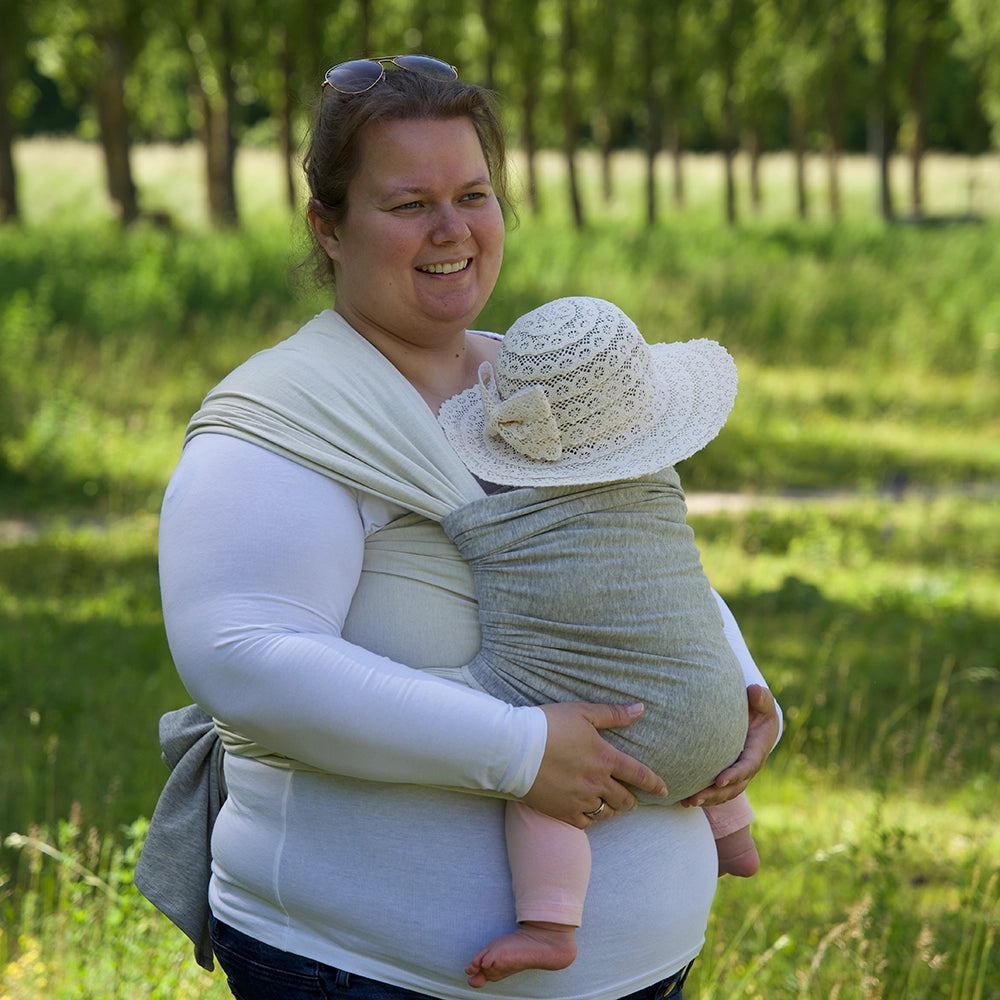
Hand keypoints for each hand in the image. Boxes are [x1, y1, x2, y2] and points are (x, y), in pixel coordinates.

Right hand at [522, 701, 667, 828]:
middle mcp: (597, 782)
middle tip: (631, 799)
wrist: (514, 749)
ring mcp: (580, 800)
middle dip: (631, 800)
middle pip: (625, 799)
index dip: (654, 783)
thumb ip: (613, 714)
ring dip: (611, 808)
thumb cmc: (548, 725)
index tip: (663, 789)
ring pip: (606, 812)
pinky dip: (590, 818)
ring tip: (609, 804)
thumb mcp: (582, 712)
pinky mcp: (562, 812)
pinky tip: (587, 811)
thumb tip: (640, 709)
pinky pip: (586, 822)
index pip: (639, 774)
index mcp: (605, 757)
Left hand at [682, 684, 778, 807]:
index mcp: (757, 751)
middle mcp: (748, 767)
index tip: (719, 780)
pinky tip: (684, 800)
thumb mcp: (763, 702)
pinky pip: (717, 791)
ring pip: (724, 793)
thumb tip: (754, 690)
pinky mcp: (727, 775)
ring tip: (687, 802)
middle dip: (715, 794)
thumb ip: (760, 698)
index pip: (747, 766)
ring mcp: (738, 774)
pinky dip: (703, 797)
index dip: (735, 775)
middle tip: (695, 797)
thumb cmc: (759, 709)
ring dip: (707, 799)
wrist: (759, 722)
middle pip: (733, 787)